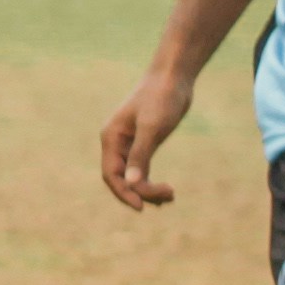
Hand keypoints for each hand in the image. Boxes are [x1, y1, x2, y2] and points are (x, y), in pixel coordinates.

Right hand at [101, 69, 196, 212]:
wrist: (173, 78)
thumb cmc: (161, 98)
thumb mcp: (151, 127)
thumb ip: (141, 154)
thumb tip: (133, 183)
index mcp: (111, 138)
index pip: (111, 175)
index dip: (124, 193)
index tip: (142, 206)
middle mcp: (117, 143)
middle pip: (121, 179)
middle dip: (140, 192)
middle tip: (167, 195)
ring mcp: (130, 145)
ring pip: (133, 177)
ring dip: (148, 190)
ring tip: (170, 195)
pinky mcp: (144, 144)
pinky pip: (142, 170)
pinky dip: (152, 182)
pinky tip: (167, 192)